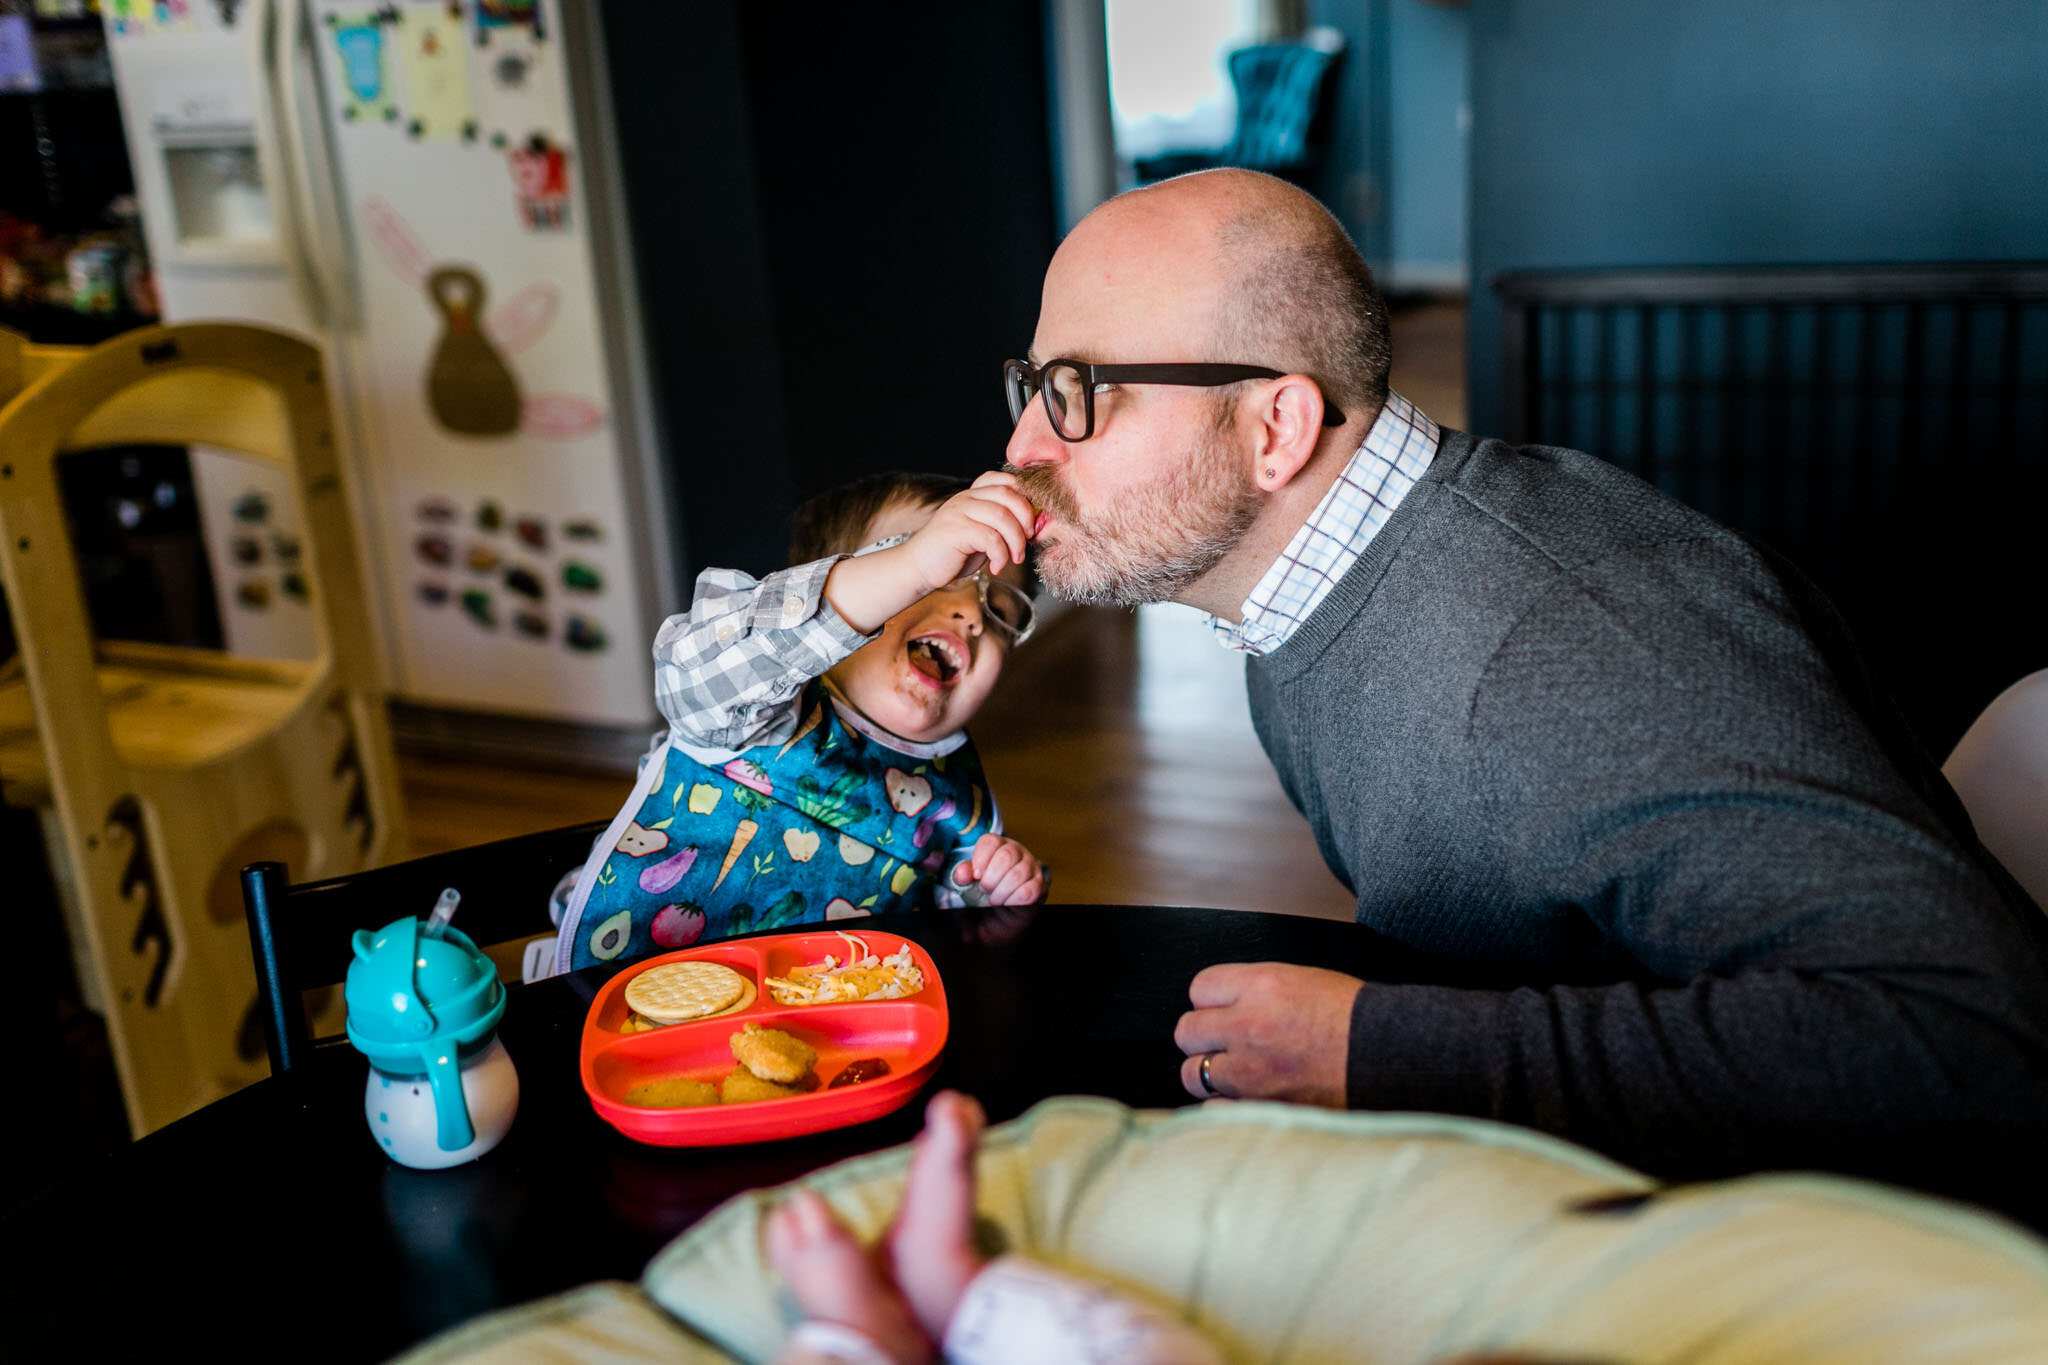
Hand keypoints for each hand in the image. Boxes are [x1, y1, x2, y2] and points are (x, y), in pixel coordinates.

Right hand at [898, 472, 1038, 589]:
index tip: (1031, 520)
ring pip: (1002, 517)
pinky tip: (996, 566)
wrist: (919, 567)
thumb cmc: (953, 552)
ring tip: (1015, 558)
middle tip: (1029, 539)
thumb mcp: (981, 532)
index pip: (1005, 480)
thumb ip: (1001, 523)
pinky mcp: (955, 531)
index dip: (1025, 497)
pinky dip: (1001, 555)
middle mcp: (966, 498)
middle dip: (1026, 518)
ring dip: (1016, 541)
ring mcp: (959, 512)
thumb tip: (1035, 525)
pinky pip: (990, 538)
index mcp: (973, 494)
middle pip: (1008, 495)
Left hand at [960, 833, 1047, 905]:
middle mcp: (1018, 851)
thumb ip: (966, 873)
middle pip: (1006, 856)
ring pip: (1017, 875)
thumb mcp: (974, 876)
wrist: (1010, 899)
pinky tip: (1007, 903)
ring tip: (994, 899)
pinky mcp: (1040, 884)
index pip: (991, 841)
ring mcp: (1031, 867)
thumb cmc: (989, 883)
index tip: (976, 875)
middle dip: (991, 878)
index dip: (980, 859)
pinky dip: (1013, 901)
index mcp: (999, 844)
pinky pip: (1028, 892)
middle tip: (984, 889)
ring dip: (1000, 893)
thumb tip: (962, 874)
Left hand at [1173, 963, 1361, 1107]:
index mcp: (1262, 986)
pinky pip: (1215, 1108)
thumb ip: (1258, 991)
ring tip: (1234, 1071)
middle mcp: (1248, 1026)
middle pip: (1187, 1030)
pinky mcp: (1259, 1107)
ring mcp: (1250, 1072)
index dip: (1211, 999)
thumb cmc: (1357, 1020)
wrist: (1390, 1059)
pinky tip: (1248, 1097)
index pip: (1199, 987)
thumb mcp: (1305, 981)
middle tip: (1224, 1041)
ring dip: (1209, 1072)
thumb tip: (1227, 1004)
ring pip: (1193, 1073)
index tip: (1221, 1008)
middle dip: (1203, 1035)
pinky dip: (1226, 1105)